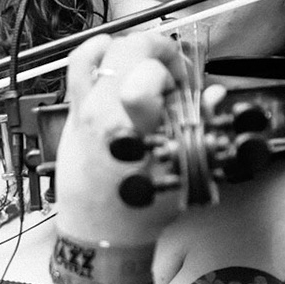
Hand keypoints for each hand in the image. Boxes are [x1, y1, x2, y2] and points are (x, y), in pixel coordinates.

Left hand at [54, 32, 186, 242]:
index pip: (145, 73)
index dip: (172, 64)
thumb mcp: (180, 174)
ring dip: (127, 48)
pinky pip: (77, 69)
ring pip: (96, 52)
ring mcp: (82, 112)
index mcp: (131, 129)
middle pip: (124, 49)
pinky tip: (116, 64)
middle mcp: (101, 114)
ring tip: (145, 68)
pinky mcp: (71, 117)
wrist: (99, 235)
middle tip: (172, 72)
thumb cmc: (138, 211)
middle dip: (157, 48)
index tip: (184, 81)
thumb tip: (213, 95)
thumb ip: (198, 129)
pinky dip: (97, 54)